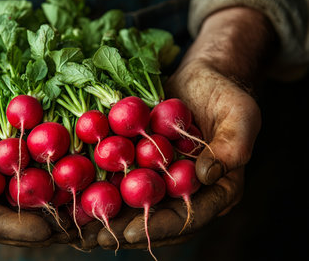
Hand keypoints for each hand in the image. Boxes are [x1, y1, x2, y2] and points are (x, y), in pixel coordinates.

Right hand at [0, 9, 70, 245]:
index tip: (42, 230)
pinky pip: (43, 180)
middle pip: (13, 222)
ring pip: (32, 207)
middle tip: (73, 232)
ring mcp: (4, 177)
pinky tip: (87, 191)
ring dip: (59, 216)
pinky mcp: (22, 162)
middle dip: (43, 230)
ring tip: (86, 219)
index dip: (12, 229)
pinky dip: (63, 188)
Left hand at [96, 7, 275, 248]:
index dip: (159, 227)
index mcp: (216, 190)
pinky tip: (77, 195)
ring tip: (78, 228)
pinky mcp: (144, 162)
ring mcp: (163, 178)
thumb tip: (207, 176)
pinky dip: (102, 188)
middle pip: (157, 218)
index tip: (128, 231)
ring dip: (108, 216)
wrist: (201, 78)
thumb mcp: (240, 115)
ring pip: (136, 204)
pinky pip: (123, 178)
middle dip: (125, 229)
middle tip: (94, 238)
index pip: (188, 217)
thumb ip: (232, 146)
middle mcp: (187, 191)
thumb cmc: (226, 95)